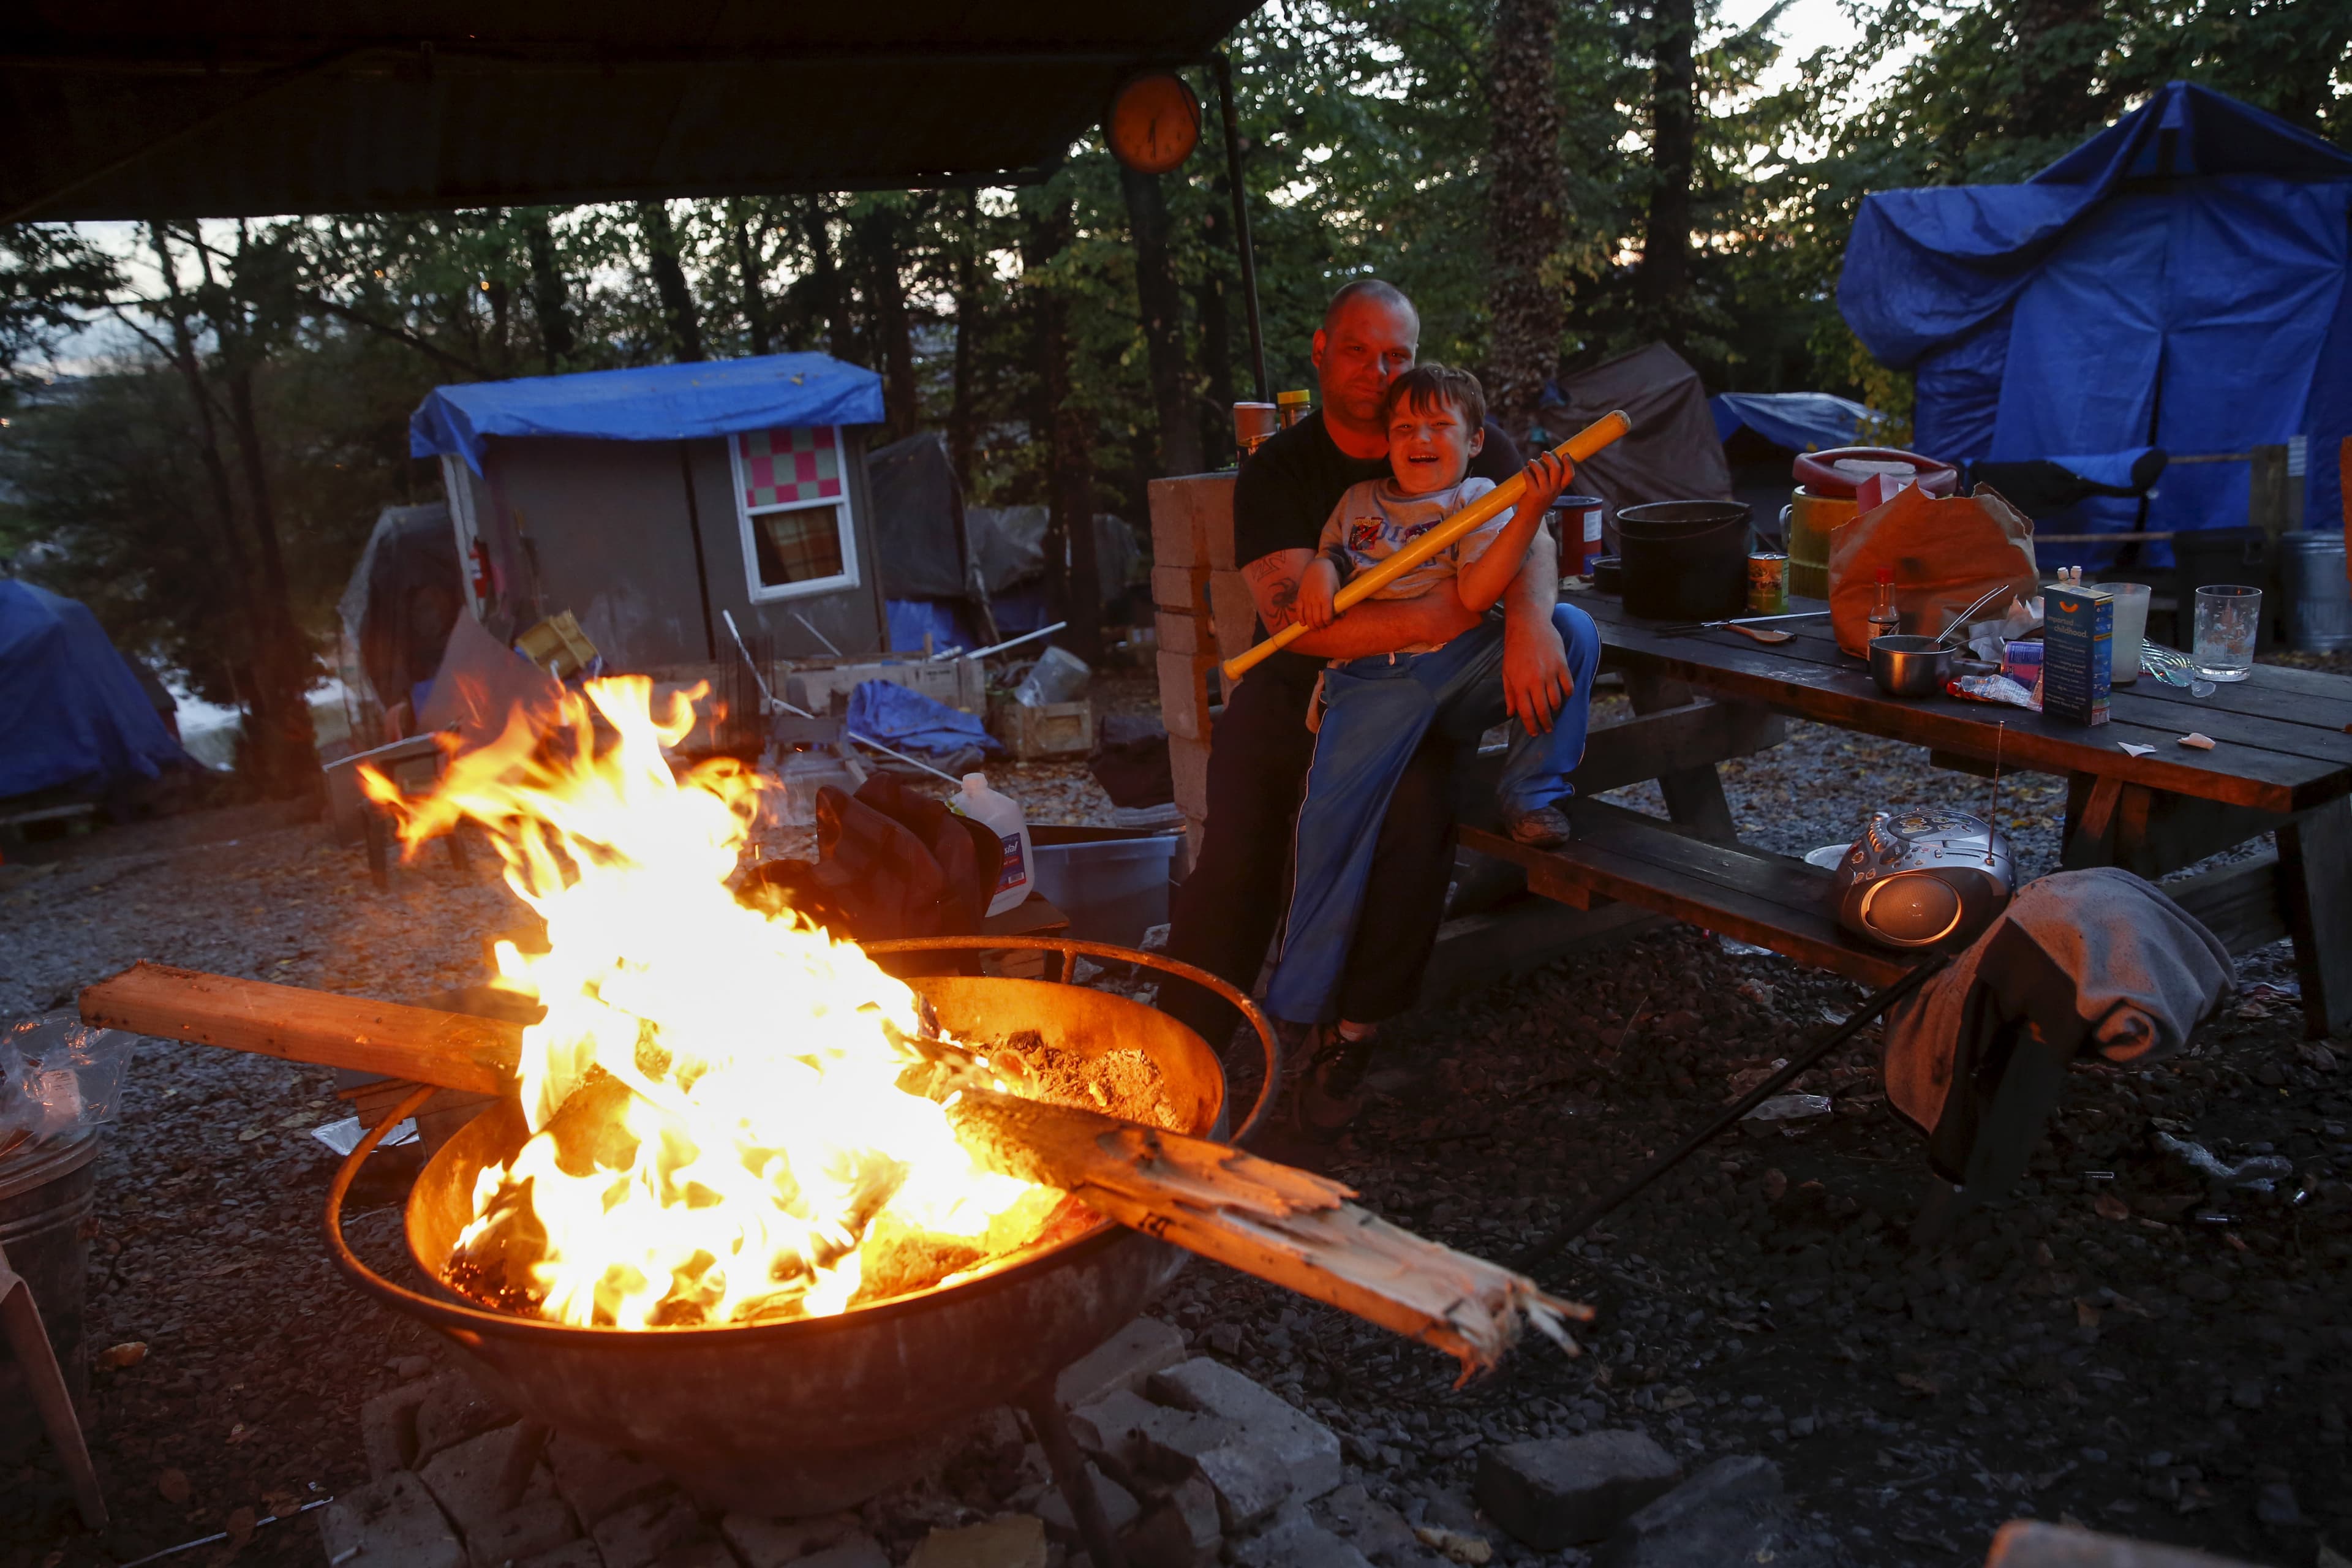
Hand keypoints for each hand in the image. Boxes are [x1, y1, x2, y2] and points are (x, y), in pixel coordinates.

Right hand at [1299, 560, 1338, 629]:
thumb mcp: (1337, 589)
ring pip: (1308, 617)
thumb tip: (1341, 616)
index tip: (1330, 622)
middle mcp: (1315, 599)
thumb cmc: (1330, 578)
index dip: (1329, 622)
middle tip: (1323, 626)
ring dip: (1312, 625)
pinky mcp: (1300, 596)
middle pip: (1317, 619)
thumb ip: (1339, 603)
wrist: (1317, 566)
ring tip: (1315, 628)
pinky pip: (1298, 611)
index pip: (1327, 617)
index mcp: (1326, 597)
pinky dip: (1301, 618)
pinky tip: (1303, 624)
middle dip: (1321, 626)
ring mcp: (1306, 598)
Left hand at [1502, 614, 1573, 735]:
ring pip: (1557, 700)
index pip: (1526, 713)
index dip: (1531, 726)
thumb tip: (1511, 714)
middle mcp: (1535, 681)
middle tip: (1548, 729)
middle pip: (1543, 710)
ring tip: (1553, 711)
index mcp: (1519, 684)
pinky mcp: (1562, 665)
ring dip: (1555, 709)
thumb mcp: (1507, 672)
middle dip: (1546, 723)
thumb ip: (1510, 694)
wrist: (1528, 625)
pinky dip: (1567, 694)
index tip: (1535, 733)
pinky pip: (1568, 686)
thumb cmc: (1515, 649)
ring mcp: (1550, 673)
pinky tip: (1564, 695)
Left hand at [1519, 450, 1573, 511]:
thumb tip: (1546, 460)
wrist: (1530, 516)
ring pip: (1542, 472)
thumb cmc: (1539, 500)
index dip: (1569, 464)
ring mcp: (1544, 492)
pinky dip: (1526, 471)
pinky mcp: (1533, 494)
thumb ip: (1551, 479)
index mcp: (1559, 488)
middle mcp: (1554, 490)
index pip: (1569, 475)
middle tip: (1544, 453)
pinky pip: (1530, 478)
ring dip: (1535, 463)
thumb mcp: (1550, 491)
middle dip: (1550, 458)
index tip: (1565, 454)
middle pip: (1556, 469)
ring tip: (1530, 461)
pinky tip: (1525, 469)